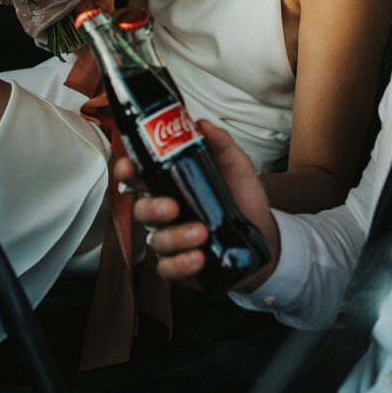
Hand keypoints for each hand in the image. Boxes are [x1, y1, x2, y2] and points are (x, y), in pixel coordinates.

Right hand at [113, 119, 280, 290]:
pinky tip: (198, 257)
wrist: (264, 236)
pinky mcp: (180, 267)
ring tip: (201, 233)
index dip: (127, 171)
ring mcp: (171, 239)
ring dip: (176, 236)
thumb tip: (202, 124)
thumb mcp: (237, 166)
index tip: (129, 167)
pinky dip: (180, 264)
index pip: (140, 176)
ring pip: (156, 240)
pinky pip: (168, 269)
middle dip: (152, 208)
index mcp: (172, 183)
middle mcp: (166, 211)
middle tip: (172, 207)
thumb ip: (220, 144)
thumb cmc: (243, 198)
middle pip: (141, 209)